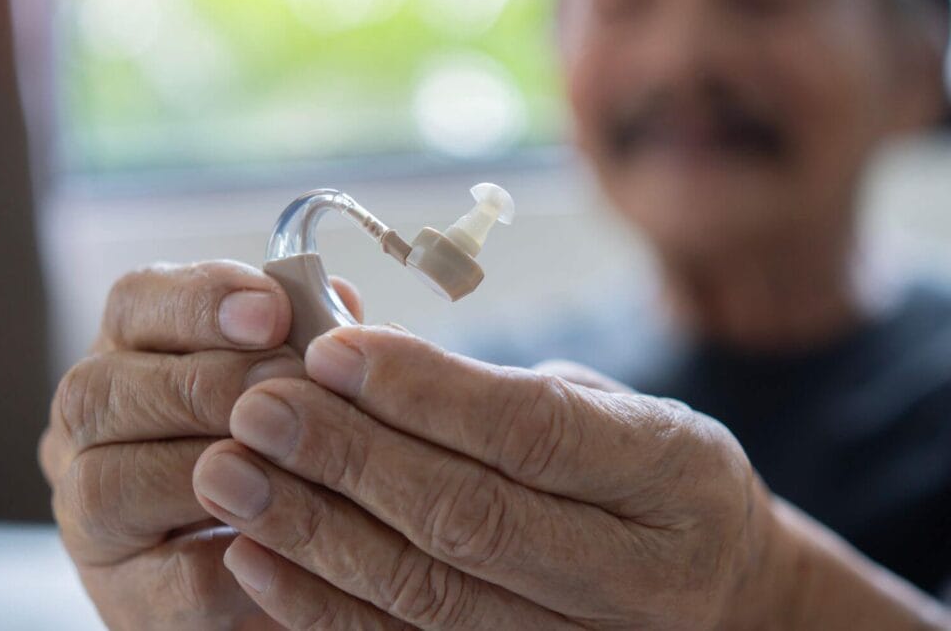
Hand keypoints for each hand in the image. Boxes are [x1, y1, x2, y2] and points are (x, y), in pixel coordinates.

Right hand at [38, 260, 360, 629]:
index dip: (198, 301)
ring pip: (108, 484)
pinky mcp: (130, 600)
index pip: (133, 304)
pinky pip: (173, 577)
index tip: (271, 311)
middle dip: (206, 381)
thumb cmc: (285, 450)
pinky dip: (241, 551)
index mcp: (129, 358)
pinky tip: (294, 533)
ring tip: (291, 454)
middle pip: (101, 389)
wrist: (284, 567)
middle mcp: (87, 434)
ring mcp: (92, 521)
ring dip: (211, 463)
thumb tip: (338, 297)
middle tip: (289, 381)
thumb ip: (309, 339)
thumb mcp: (298, 381)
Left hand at [192, 326, 786, 628]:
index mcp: (671, 476)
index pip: (534, 433)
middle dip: (350, 460)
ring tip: (231, 476)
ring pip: (430, 597)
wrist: (722, 595)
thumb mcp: (609, 412)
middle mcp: (637, 575)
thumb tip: (353, 354)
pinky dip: (325, 610)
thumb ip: (499, 393)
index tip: (331, 349)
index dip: (425, 392)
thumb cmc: (652, 480)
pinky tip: (256, 559)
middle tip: (257, 407)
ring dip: (317, 534)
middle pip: (470, 520)